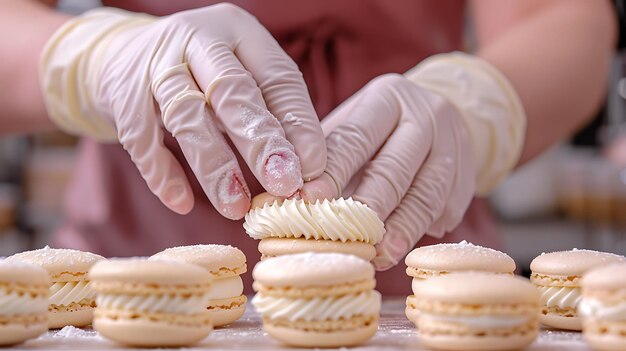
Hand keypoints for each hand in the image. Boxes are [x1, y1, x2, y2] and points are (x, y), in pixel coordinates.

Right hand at [40, 4, 325, 218]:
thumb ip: (273, 115)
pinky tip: (182, 203)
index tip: (312, 170)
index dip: (298, 125)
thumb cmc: (203, 75)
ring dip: (214, 166)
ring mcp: (155, 63)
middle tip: (283, 185)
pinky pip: (141, 138)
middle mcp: (197, 38)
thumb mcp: (243, 77)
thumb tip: (308, 172)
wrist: (123, 55)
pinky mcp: (122, 93)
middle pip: (232, 90)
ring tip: (237, 207)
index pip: (277, 77)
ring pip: (186, 115)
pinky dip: (162, 173)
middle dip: (260, 142)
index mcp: (240, 31)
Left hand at [301, 74, 475, 268]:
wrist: (443, 113)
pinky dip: (425, 230)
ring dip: (401, 229)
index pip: (356, 137)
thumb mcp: (351, 126)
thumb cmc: (379, 128)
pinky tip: (405, 246)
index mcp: (386, 97)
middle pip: (395, 168)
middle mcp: (425, 114)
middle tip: (346, 238)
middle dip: (368, 207)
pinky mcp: (469, 173)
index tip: (309, 202)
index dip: (333, 172)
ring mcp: (454, 143)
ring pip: (426, 193)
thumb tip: (276, 202)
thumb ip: (320, 158)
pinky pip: (449, 207)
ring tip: (379, 256)